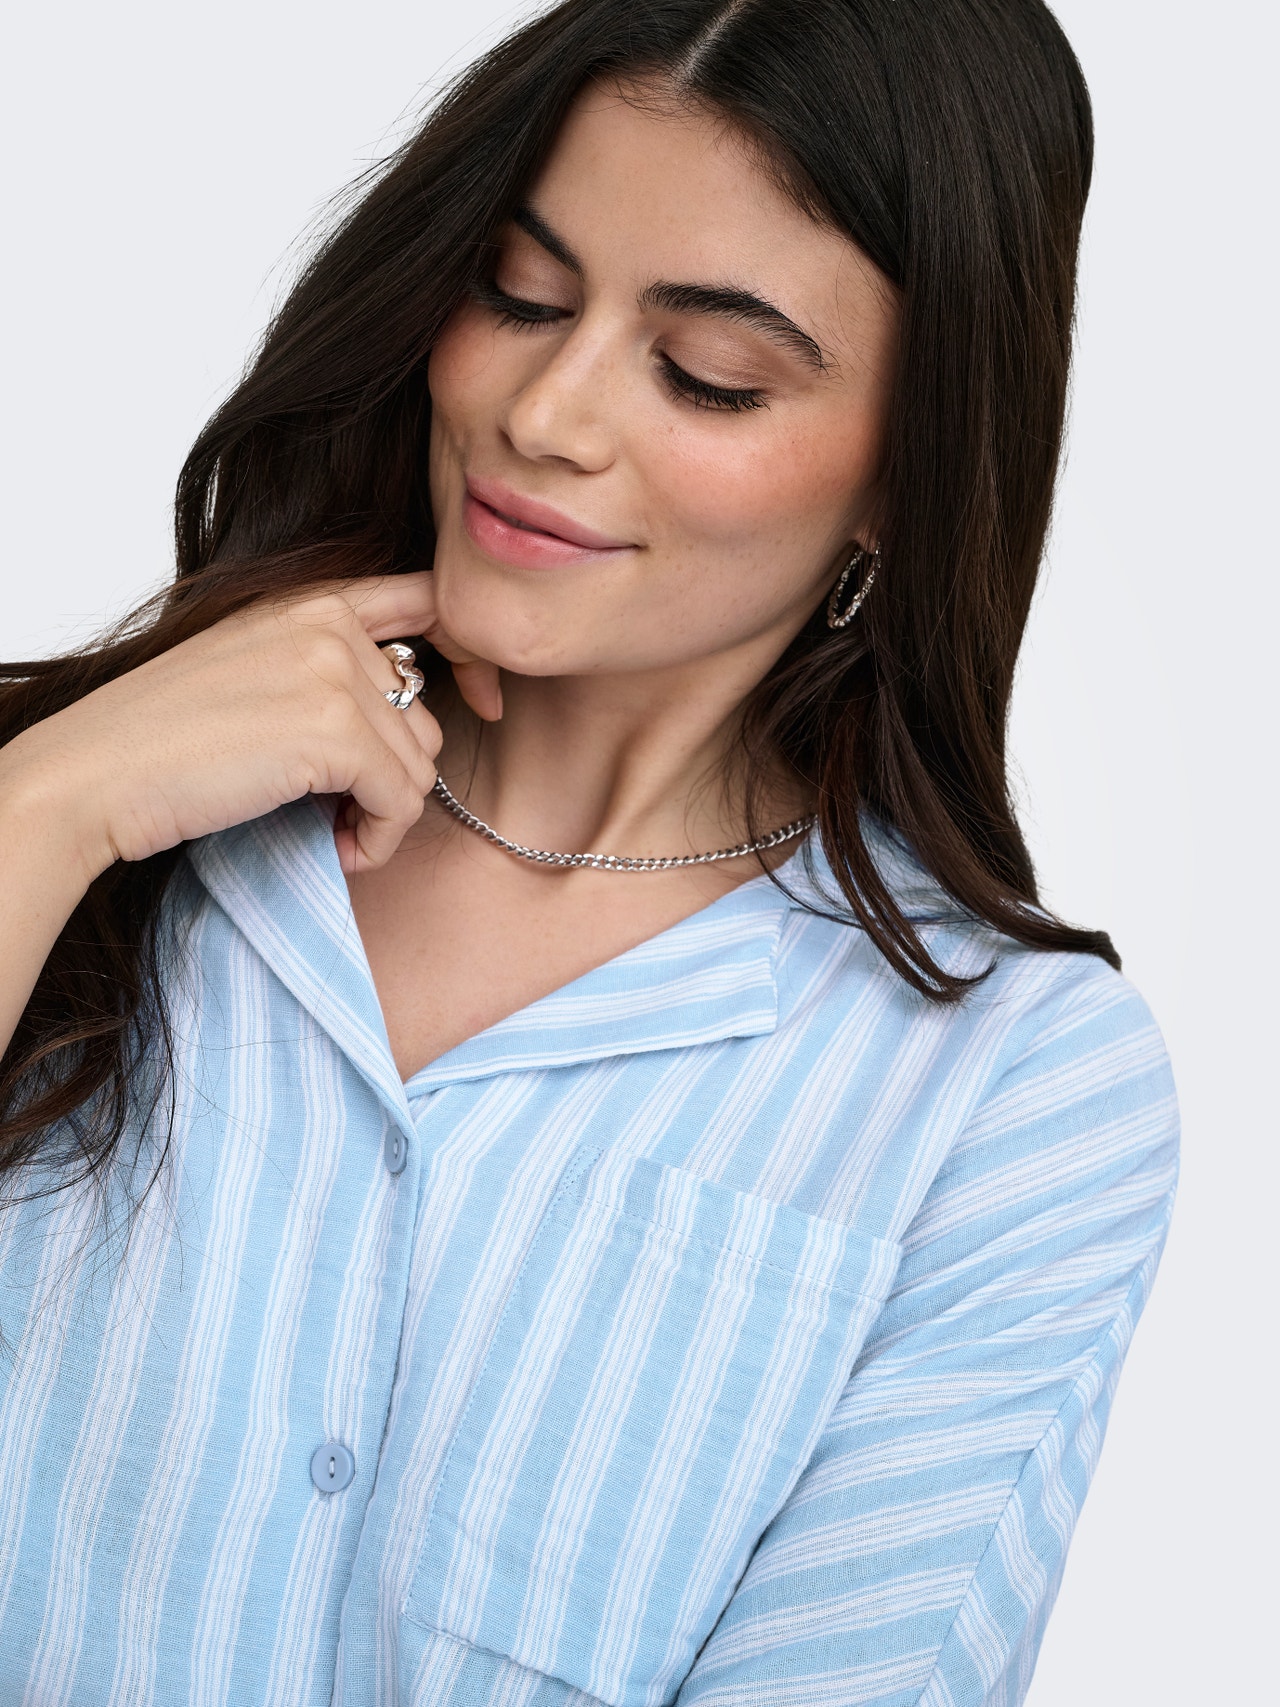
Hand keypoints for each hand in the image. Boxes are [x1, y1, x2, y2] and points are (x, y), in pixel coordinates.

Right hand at [1, 572, 500, 879]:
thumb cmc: (163, 739)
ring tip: (337, 834)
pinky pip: (403, 801)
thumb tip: (406, 723)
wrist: (94, 774)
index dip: (470, 651)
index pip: (427, 598)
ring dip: (386, 816)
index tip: (486, 702)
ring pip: (419, 764)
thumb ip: (326, 669)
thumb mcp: (253, 671)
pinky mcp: (335, 731)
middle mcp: (329, 623)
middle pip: (423, 713)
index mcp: (309, 599)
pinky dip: (380, 840)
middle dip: (395, 777)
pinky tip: (342, 851)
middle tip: (347, 815)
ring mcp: (334, 672)